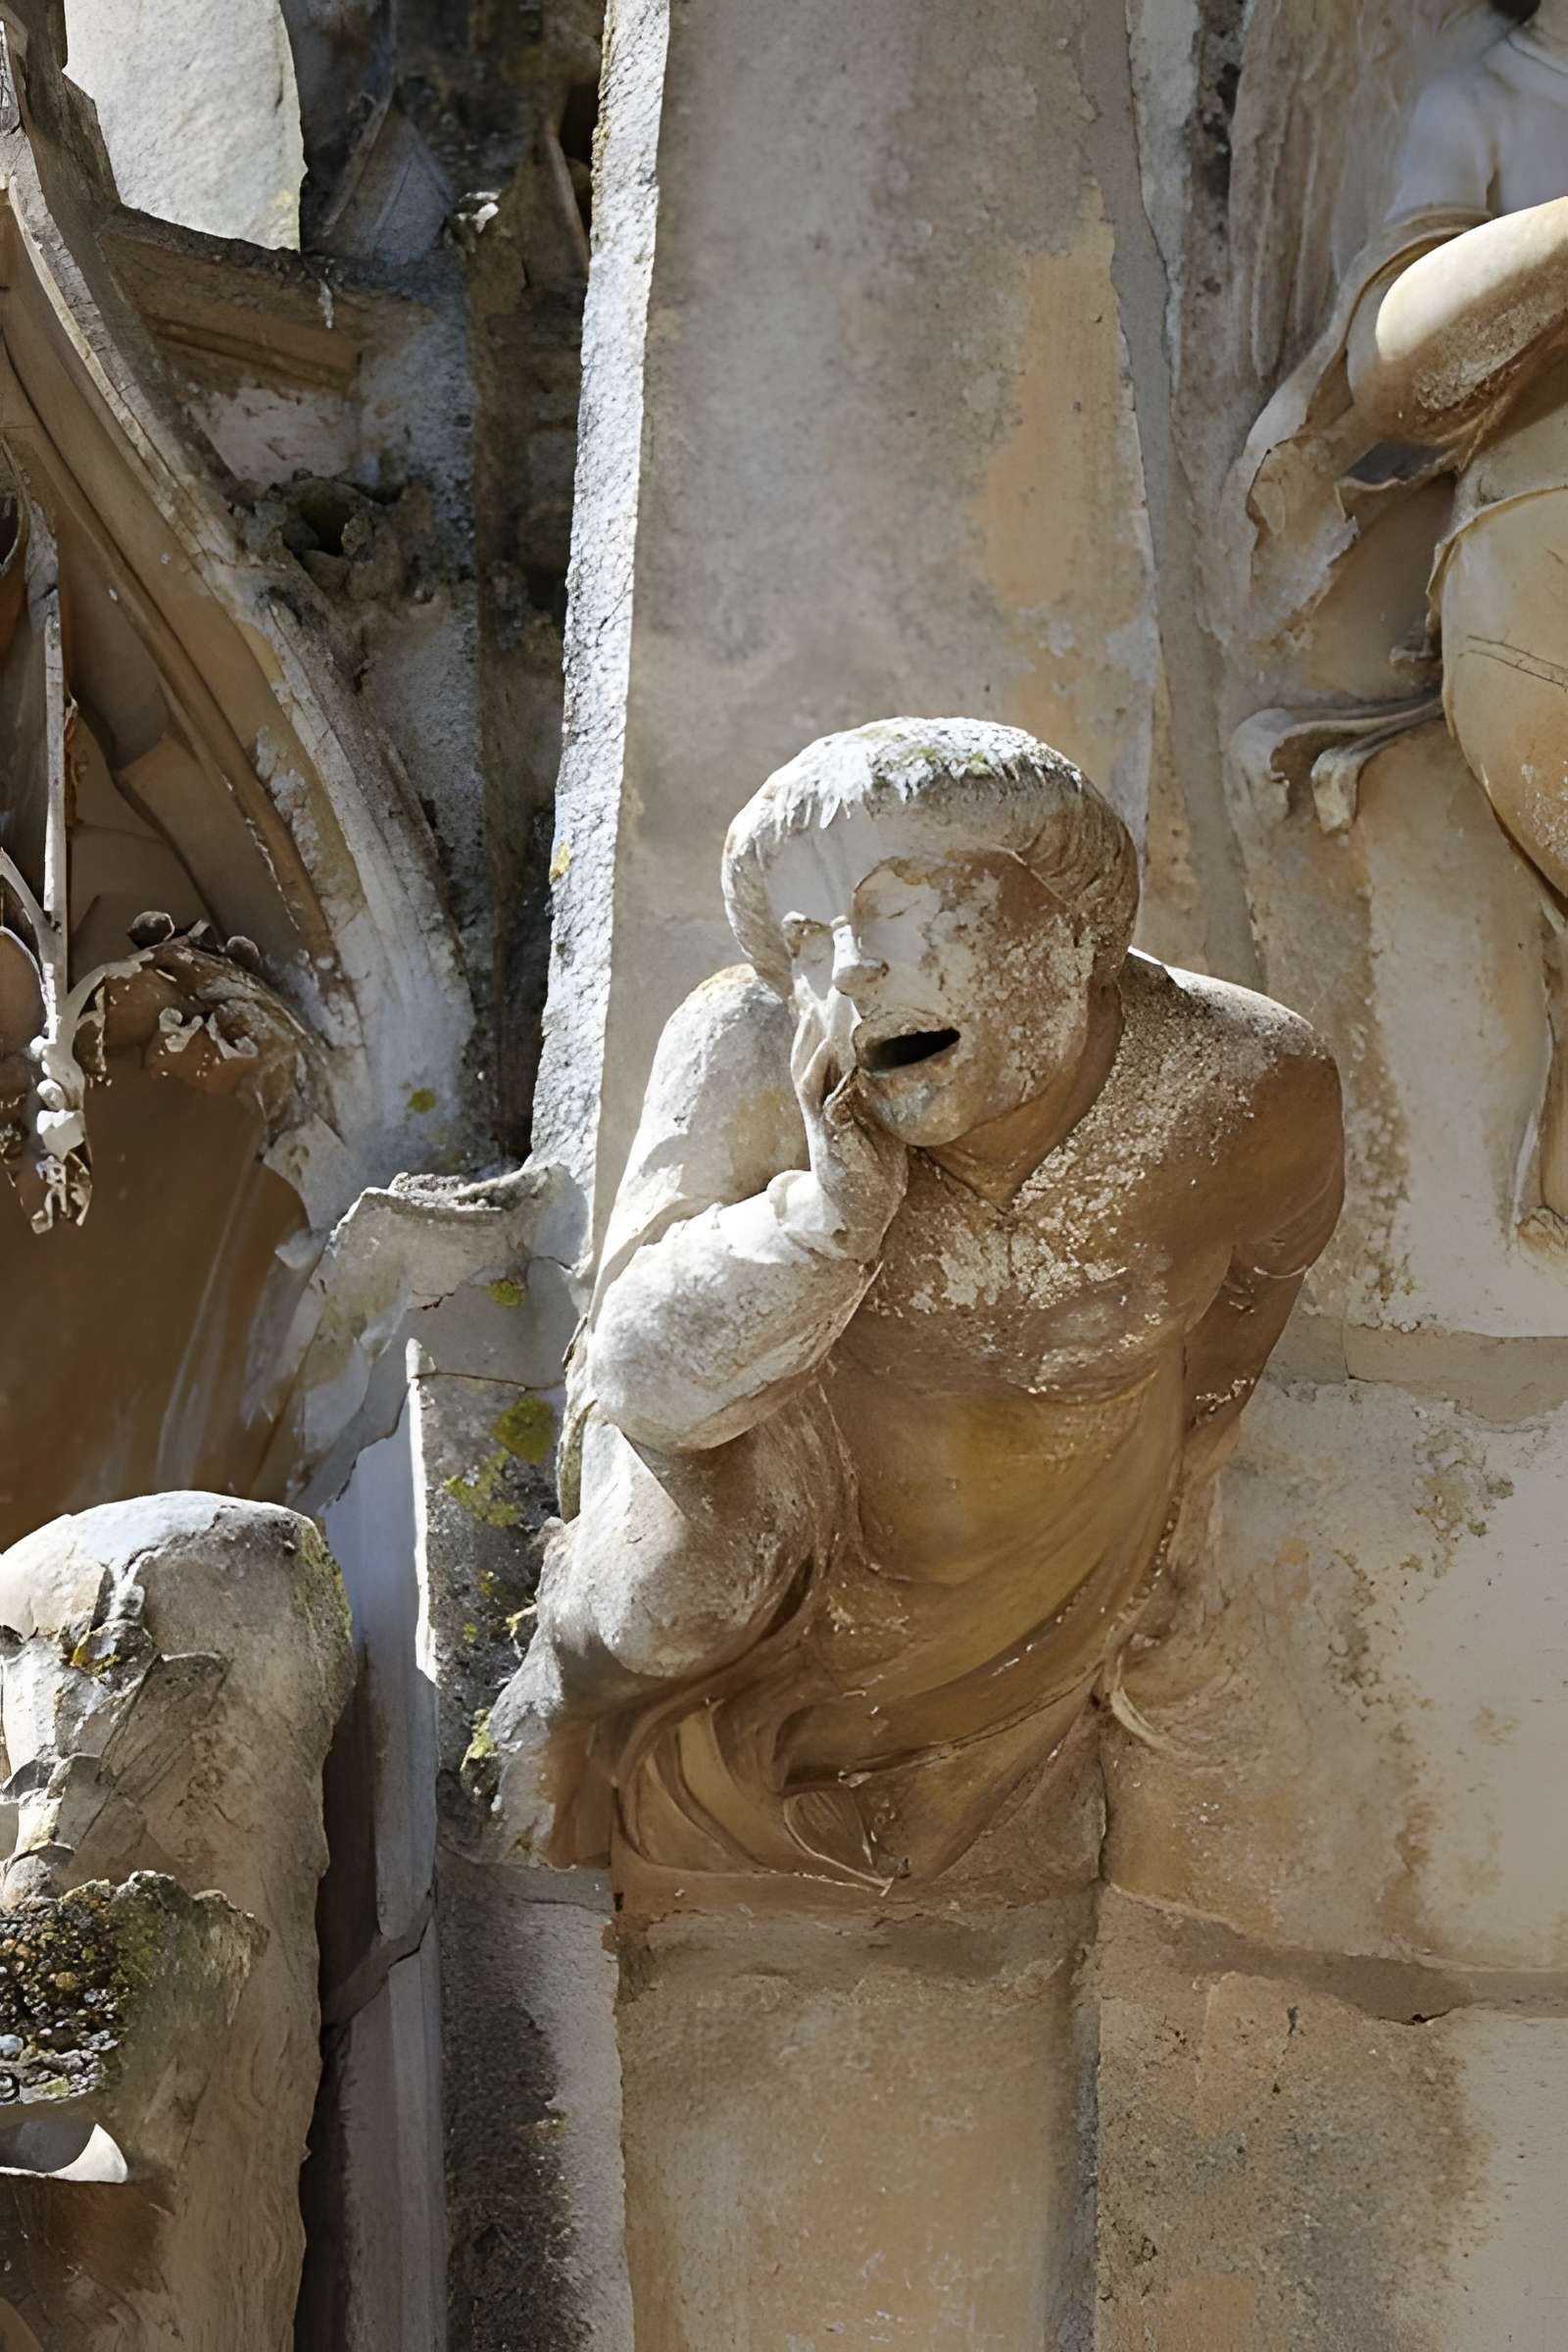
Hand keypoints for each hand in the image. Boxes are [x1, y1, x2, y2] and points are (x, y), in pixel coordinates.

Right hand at [788, 1002, 906, 1256]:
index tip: (823, 1004)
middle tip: (813, 999)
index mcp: (832, 1107)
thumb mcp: (875, 1128)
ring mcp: (825, 1124)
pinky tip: (839, 1061)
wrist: (858, 1211)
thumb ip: (875, 1103)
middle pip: (804, 1065)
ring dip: (810, 1051)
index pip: (820, 1065)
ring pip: (807, 1080)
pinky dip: (830, 1080)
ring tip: (815, 1021)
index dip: (818, 1036)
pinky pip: (828, 1103)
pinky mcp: (833, 1138)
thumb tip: (893, 1075)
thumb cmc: (870, 1169)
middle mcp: (822, 1112)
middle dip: (806, 1034)